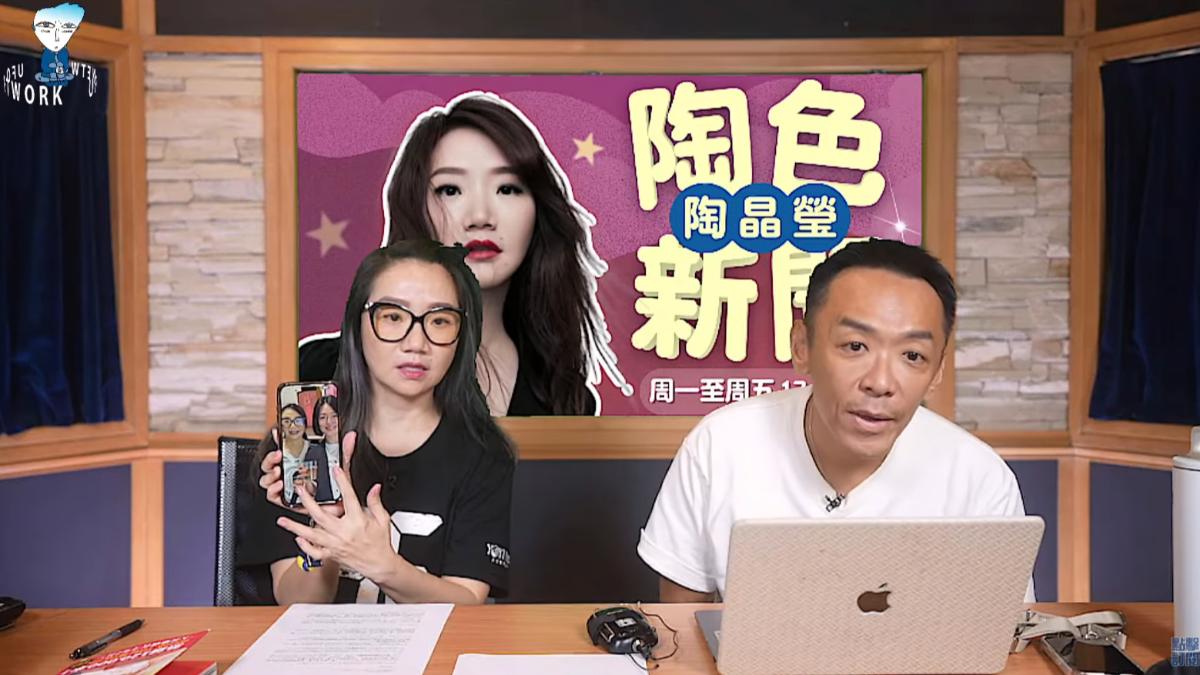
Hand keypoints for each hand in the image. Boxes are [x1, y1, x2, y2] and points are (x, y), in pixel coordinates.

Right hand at [260, 428, 358, 515]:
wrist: (338, 509)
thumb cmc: (337, 489)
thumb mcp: (341, 468)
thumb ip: (345, 452)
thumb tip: (351, 437)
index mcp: (300, 462)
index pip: (285, 449)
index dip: (279, 440)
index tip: (278, 432)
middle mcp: (291, 473)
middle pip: (271, 463)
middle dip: (271, 458)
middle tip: (279, 455)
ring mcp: (287, 486)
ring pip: (268, 478)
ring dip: (270, 474)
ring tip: (278, 471)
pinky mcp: (286, 500)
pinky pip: (272, 495)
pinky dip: (273, 490)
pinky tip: (280, 485)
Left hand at [276, 434, 397, 580]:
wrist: (379, 565)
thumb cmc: (381, 543)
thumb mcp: (383, 520)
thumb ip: (376, 502)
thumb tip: (374, 488)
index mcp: (357, 522)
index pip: (348, 498)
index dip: (342, 482)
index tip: (336, 471)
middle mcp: (343, 533)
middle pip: (321, 515)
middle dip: (308, 502)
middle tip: (300, 491)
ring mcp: (335, 545)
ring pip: (311, 535)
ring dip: (295, 527)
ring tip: (282, 521)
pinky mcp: (331, 555)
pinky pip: (314, 552)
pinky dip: (304, 546)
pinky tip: (298, 539)